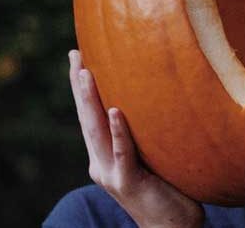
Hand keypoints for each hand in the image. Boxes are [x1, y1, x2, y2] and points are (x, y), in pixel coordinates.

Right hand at [68, 50, 203, 227]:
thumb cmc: (170, 190)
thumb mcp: (153, 155)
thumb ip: (148, 131)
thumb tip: (164, 92)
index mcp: (105, 156)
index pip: (90, 115)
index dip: (81, 88)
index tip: (77, 55)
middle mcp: (101, 163)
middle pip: (87, 118)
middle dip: (79, 85)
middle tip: (74, 54)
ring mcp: (111, 174)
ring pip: (97, 131)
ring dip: (90, 101)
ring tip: (84, 72)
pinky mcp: (128, 183)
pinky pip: (122, 153)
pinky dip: (118, 132)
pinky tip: (116, 111)